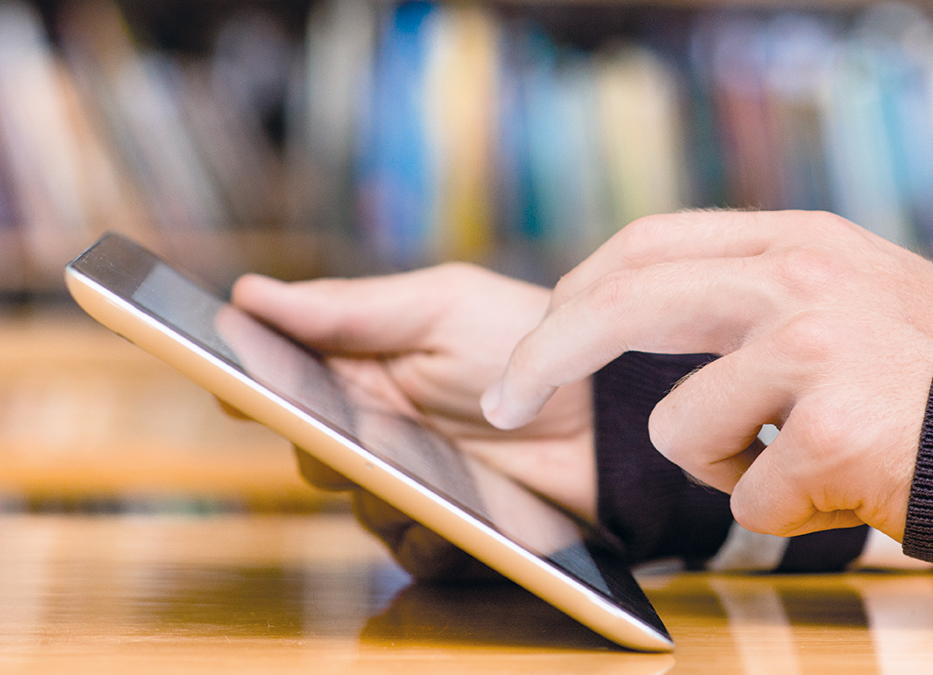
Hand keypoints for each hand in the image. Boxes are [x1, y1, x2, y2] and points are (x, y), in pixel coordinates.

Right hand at [230, 264, 594, 579]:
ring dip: (382, 494)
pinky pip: (408, 551)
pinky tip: (452, 517)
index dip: (254, 387)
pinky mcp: (450, 529)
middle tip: (359, 431)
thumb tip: (249, 294)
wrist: (606, 409)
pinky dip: (424, 539)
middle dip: (329, 446)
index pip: (286, 383)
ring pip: (358, 506)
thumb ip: (348, 308)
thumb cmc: (526, 341)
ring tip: (424, 473)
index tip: (236, 386)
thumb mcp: (439, 307)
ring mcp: (416, 480)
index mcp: (367, 366)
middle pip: (314, 454)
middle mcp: (382, 427)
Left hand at [481, 211, 932, 541]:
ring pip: (676, 428)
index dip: (577, 296)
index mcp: (796, 242)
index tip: (537, 343)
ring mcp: (815, 349)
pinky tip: (843, 491)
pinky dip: (781, 514)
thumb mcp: (850, 293)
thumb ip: (757, 294)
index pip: (648, 247)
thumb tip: (646, 311)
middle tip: (502, 400)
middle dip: (547, 357)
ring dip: (718, 467)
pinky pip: (746, 498)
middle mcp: (799, 279)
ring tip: (795, 463)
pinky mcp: (832, 432)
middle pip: (622, 303)